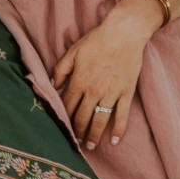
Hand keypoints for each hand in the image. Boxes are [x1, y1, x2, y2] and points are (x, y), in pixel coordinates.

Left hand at [52, 13, 148, 147]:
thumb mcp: (73, 51)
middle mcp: (93, 91)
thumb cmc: (97, 40)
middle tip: (75, 142)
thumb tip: (53, 85)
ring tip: (90, 146)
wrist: (124, 33)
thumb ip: (61, 69)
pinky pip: (122, 115)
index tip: (63, 129)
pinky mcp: (126, 93)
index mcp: (79, 81)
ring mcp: (111, 93)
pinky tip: (115, 140)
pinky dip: (118, 129)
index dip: (65, 118)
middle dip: (78, 132)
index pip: (68, 106)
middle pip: (82, 117)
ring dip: (94, 135)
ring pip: (100, 120)